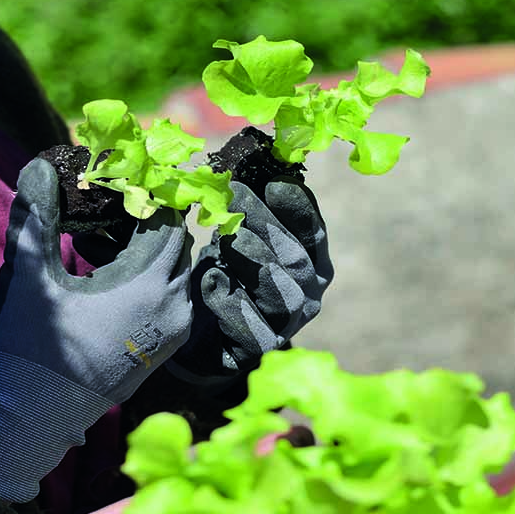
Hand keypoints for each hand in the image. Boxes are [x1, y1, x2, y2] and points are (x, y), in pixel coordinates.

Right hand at [0, 157, 192, 501]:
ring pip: (179, 268)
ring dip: (153, 247)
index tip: (117, 178)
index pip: (166, 218)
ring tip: (109, 235)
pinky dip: (154, 275)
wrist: (39, 418)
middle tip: (111, 202)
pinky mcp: (168, 347)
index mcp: (149, 285)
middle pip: (177, 241)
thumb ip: (37, 217)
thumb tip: (39, 165)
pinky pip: (175, 294)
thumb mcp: (30, 278)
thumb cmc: (33, 350)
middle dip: (149, 217)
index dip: (144, 192)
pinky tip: (114, 270)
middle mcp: (175, 306)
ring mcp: (176, 330)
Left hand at [168, 176, 332, 387]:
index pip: (314, 232)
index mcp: (311, 262)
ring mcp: (288, 325)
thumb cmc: (223, 275)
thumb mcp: (234, 238)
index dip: (298, 207)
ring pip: (283, 293)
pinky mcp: (261, 349)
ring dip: (253, 261)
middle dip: (265, 224)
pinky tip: (210, 280)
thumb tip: (240, 164)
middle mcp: (309, 295)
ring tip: (224, 239)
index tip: (274, 182)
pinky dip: (230, 302)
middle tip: (233, 196)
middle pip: (296, 260)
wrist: (200, 336)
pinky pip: (253, 328)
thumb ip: (246, 211)